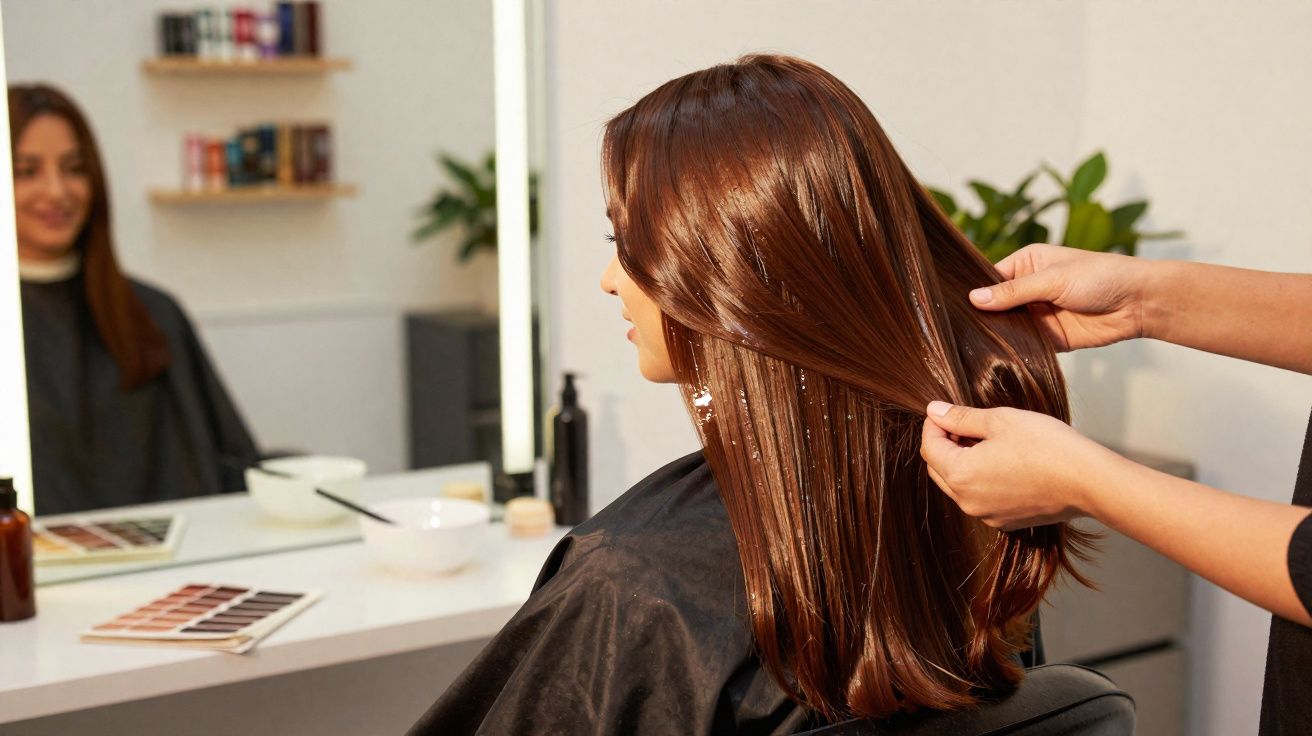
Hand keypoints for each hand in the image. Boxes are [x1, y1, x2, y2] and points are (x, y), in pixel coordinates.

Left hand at [919, 401, 1117, 529]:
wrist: (1089, 482)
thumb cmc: (1047, 446)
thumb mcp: (1000, 420)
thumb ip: (960, 417)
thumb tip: (933, 411)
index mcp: (960, 475)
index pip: (929, 446)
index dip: (934, 424)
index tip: (945, 410)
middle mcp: (967, 502)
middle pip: (938, 468)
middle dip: (944, 444)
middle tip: (964, 423)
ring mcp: (985, 515)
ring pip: (958, 485)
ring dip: (961, 462)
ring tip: (985, 440)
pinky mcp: (1004, 521)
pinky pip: (979, 498)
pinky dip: (980, 479)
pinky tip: (1001, 461)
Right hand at [971, 244, 1150, 350]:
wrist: (1138, 302)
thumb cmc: (1100, 276)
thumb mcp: (1052, 280)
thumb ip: (1013, 293)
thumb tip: (973, 299)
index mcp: (1027, 264)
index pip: (990, 280)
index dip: (975, 293)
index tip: (953, 309)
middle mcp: (1029, 288)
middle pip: (996, 306)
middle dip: (983, 317)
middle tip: (959, 332)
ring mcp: (1038, 314)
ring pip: (1007, 327)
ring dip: (997, 336)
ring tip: (972, 347)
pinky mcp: (1049, 337)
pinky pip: (1024, 345)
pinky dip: (1014, 351)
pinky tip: (996, 357)